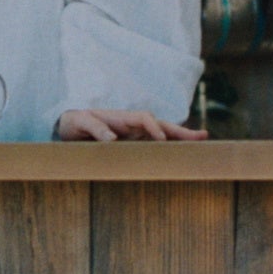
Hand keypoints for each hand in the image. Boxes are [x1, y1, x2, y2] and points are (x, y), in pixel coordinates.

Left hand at [55, 109, 207, 141]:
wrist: (69, 126)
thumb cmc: (74, 122)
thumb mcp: (79, 122)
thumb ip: (94, 127)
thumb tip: (112, 138)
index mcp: (122, 117)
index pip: (144, 118)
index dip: (154, 127)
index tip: (162, 139)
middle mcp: (133, 124)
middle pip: (162, 125)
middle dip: (181, 131)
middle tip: (203, 136)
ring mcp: (135, 134)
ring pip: (163, 136)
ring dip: (181, 140)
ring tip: (201, 144)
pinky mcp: (134, 145)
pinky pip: (155, 146)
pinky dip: (170, 149)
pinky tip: (182, 156)